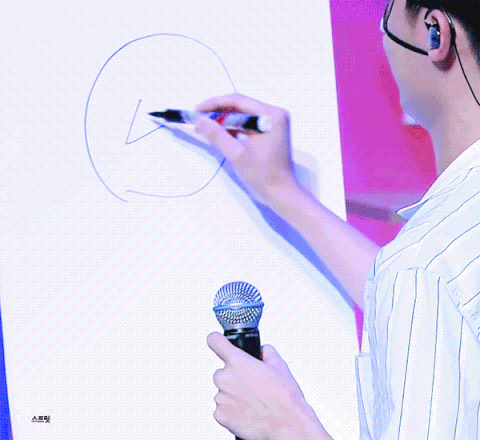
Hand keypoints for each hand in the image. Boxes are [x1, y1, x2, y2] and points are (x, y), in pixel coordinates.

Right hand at [195, 94, 298, 205]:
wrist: (281, 194)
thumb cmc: (263, 175)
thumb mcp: (237, 154)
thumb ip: (217, 135)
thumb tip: (200, 120)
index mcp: (271, 115)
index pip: (238, 101)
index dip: (214, 104)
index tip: (196, 110)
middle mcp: (274, 115)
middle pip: (240, 108)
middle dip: (218, 114)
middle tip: (197, 120)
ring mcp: (273, 125)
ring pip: (242, 117)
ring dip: (224, 122)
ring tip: (204, 128)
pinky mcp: (269, 135)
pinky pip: (247, 126)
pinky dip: (233, 130)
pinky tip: (219, 135)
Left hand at [207, 332, 330, 439]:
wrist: (286, 425)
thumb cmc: (284, 397)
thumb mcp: (279, 365)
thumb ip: (265, 351)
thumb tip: (262, 350)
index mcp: (237, 361)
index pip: (215, 341)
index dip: (217, 340)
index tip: (218, 342)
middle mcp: (224, 377)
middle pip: (223, 372)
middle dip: (235, 378)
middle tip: (251, 386)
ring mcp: (220, 397)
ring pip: (223, 391)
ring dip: (234, 395)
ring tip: (253, 402)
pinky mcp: (219, 415)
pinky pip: (223, 408)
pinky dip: (232, 410)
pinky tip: (247, 412)